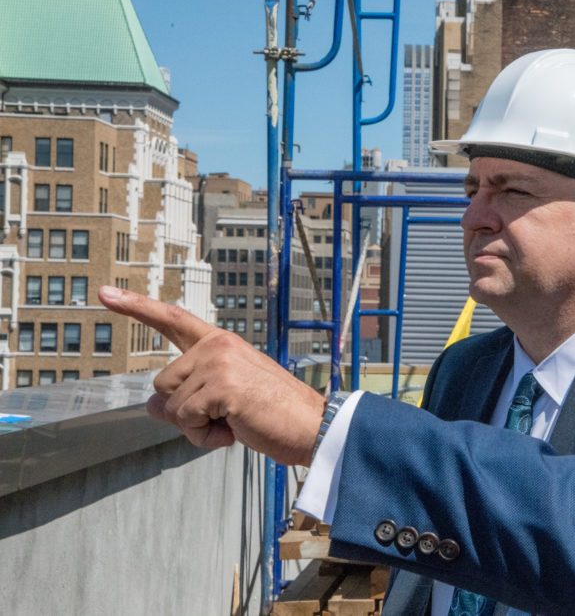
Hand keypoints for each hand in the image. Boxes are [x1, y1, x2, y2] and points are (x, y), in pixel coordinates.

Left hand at [98, 286, 326, 464]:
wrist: (311, 426)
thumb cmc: (274, 414)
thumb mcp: (224, 401)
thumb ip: (188, 395)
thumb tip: (150, 406)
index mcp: (221, 344)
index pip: (173, 320)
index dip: (136, 307)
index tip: (106, 294)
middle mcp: (217, 346)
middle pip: (162, 383)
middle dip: (184, 410)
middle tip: (225, 417)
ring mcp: (218, 363)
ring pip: (171, 405)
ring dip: (195, 426)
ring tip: (234, 423)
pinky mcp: (221, 387)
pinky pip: (186, 421)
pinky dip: (204, 436)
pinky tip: (234, 431)